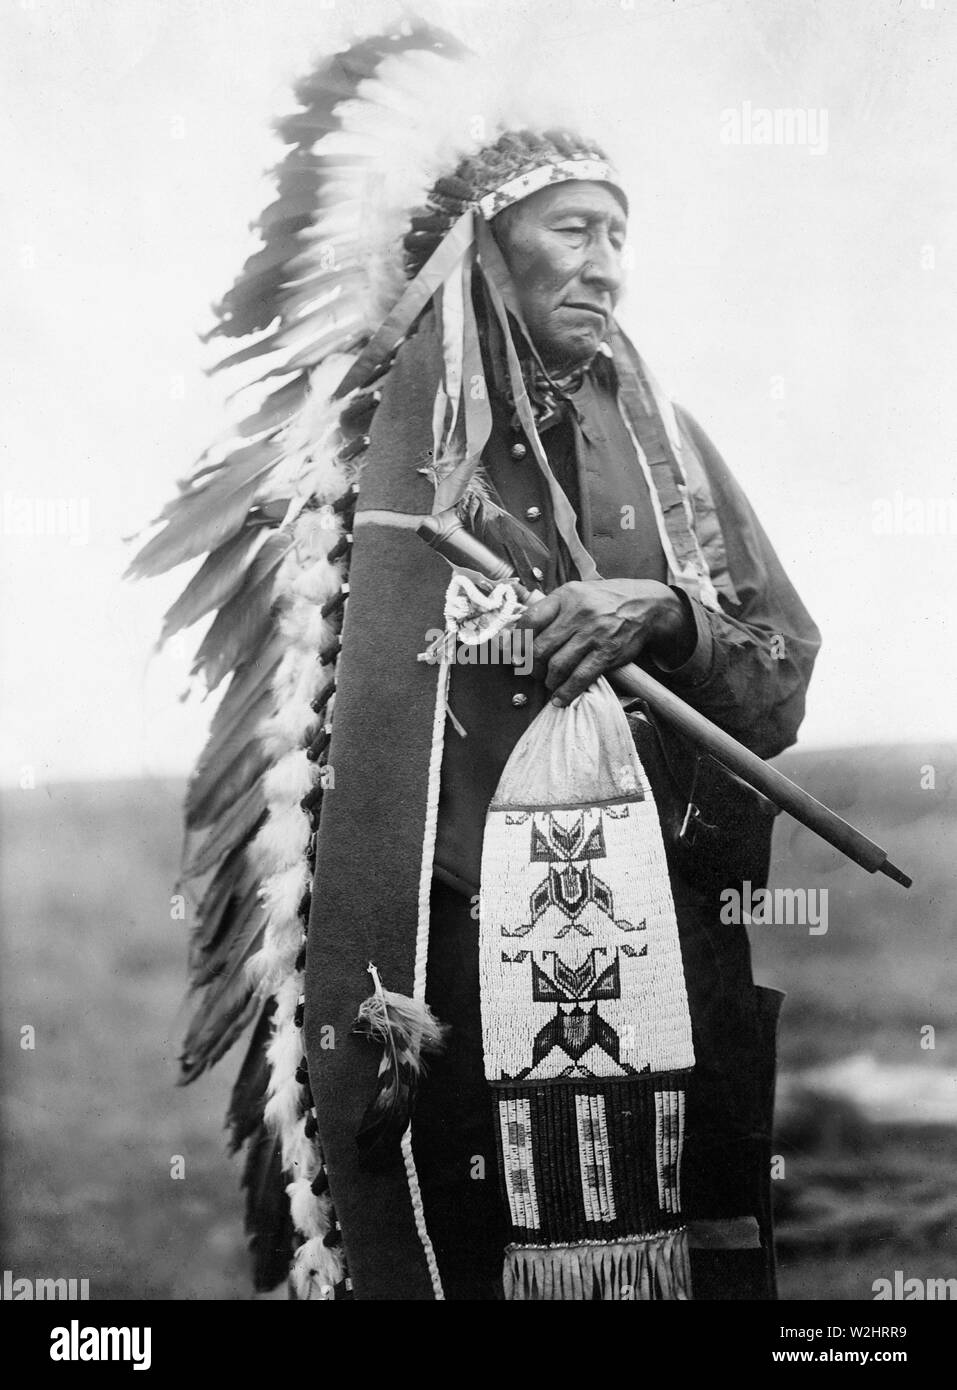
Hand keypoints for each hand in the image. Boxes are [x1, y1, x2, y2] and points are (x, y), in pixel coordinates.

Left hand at [524, 578, 694, 705]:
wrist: (647, 604)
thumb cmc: (607, 600)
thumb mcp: (578, 593)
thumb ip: (553, 610)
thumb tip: (521, 633)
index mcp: (566, 596)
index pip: (529, 620)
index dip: (517, 642)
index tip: (516, 654)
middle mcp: (578, 614)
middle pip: (539, 648)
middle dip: (531, 667)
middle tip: (533, 673)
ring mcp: (593, 634)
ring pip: (557, 666)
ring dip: (548, 681)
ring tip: (550, 682)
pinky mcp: (607, 652)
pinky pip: (580, 678)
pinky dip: (567, 692)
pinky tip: (561, 697)